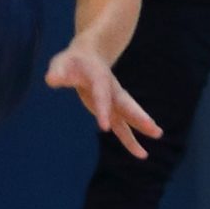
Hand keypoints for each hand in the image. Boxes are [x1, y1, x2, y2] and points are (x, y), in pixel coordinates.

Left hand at [46, 43, 161, 160]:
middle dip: (138, 118)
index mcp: (99, 78)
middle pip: (126, 105)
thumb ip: (58, 72)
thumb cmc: (72, 61)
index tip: (105, 128)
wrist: (87, 55)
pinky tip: (140, 153)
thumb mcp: (61, 63)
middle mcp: (111, 90)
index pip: (101, 96)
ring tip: (157, 137)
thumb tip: (52, 79)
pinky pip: (123, 125)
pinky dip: (130, 139)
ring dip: (141, 127)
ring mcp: (113, 100)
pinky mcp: (112, 108)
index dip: (103, 110)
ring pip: (128, 115)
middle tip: (154, 129)